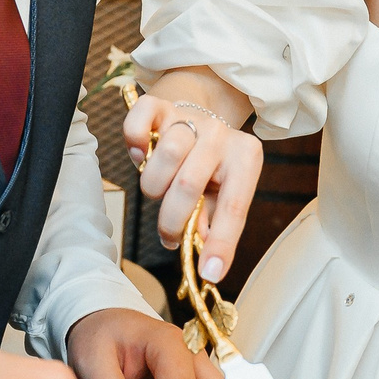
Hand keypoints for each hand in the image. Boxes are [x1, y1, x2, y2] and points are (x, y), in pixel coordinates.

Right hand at [121, 86, 262, 279]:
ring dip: (153, 185)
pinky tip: (140, 154)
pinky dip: (134, 141)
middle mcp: (220, 134)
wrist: (198, 112)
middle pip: (189, 183)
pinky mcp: (158, 106)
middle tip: (170, 234)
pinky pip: (138, 122)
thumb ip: (216, 224)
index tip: (209, 272)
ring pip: (163, 154)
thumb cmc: (211, 165)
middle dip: (172, 219)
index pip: (234, 207)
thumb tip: (205, 259)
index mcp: (245, 157)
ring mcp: (188, 117)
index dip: (221, 243)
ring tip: (159, 191)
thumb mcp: (223, 193)